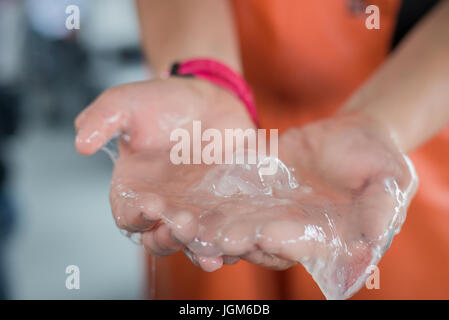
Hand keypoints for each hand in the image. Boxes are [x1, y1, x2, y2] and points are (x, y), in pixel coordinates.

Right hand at [74, 77, 254, 268]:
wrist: (207, 96)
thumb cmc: (162, 101)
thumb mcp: (124, 103)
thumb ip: (101, 119)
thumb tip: (80, 143)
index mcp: (135, 187)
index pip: (129, 215)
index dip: (137, 216)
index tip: (152, 206)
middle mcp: (164, 204)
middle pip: (160, 237)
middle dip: (170, 237)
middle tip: (185, 225)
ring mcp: (195, 207)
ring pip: (193, 242)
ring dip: (200, 250)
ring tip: (212, 254)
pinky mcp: (223, 204)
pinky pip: (225, 229)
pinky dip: (231, 240)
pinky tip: (240, 243)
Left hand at [138, 112, 416, 298]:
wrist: (357, 134)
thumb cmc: (380, 161)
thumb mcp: (389, 183)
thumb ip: (378, 212)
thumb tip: (369, 245)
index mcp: (318, 235)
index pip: (293, 244)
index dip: (278, 241)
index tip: (260, 236)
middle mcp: (285, 226)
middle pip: (253, 237)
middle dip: (231, 237)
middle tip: (209, 235)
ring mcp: (264, 205)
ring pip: (230, 217)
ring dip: (206, 221)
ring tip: (182, 218)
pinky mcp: (249, 181)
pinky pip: (224, 188)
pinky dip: (203, 191)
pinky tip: (182, 188)